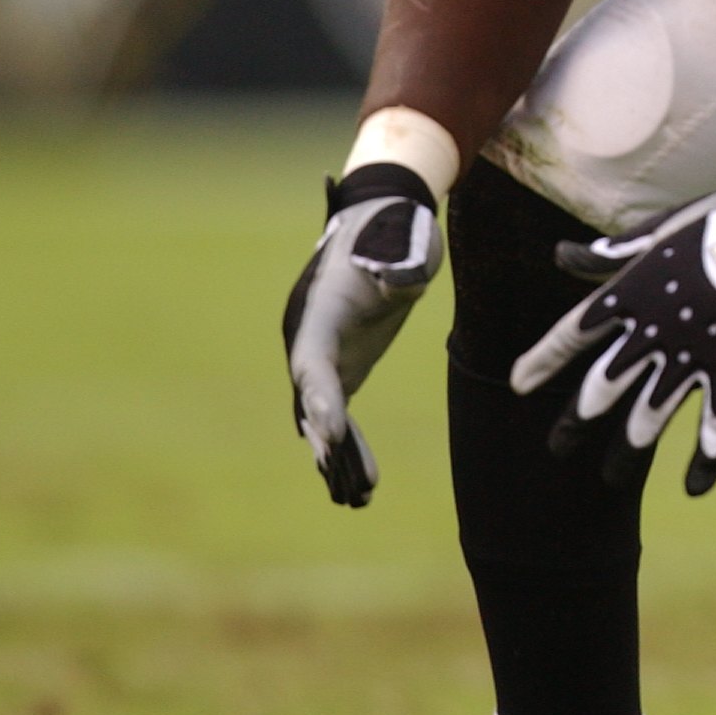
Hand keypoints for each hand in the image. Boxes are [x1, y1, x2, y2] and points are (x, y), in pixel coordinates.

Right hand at [282, 164, 442, 507]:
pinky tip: (363, 485)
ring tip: (358, 499)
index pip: (312, 361)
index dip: (318, 399)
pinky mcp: (339, 362)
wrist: (385, 214)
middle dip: (330, 443)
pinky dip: (347, 447)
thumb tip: (400, 284)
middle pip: (311, 398)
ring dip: (336, 457)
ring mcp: (320, 351)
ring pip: (319, 414)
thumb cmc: (398, 225)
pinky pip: (335, 412)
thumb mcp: (407, 240)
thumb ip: (402, 263)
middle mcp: (308, 334)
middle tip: (349, 486)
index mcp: (321, 306)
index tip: (329, 435)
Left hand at [509, 167, 715, 494]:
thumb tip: (560, 254)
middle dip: (575, 420)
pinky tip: (694, 487)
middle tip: (556, 446)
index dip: (542, 360)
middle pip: (602, 387)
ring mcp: (693, 358)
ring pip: (648, 417)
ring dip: (626, 452)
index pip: (572, 334)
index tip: (518, 383)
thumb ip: (609, 254)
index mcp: (632, 294)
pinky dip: (707, 460)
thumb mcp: (658, 231)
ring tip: (610, 477)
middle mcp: (653, 333)